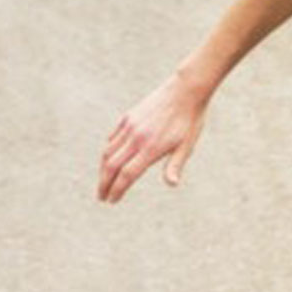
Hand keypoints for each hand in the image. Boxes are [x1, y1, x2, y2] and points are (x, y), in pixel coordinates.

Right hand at [97, 76, 209, 202]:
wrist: (185, 90)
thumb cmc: (190, 120)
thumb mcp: (187, 145)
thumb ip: (175, 165)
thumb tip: (171, 184)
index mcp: (151, 148)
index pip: (127, 175)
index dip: (117, 190)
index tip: (111, 201)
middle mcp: (136, 138)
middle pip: (112, 166)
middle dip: (104, 183)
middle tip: (101, 197)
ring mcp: (130, 126)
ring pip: (109, 152)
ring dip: (103, 169)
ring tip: (103, 181)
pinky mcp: (128, 117)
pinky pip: (113, 138)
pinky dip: (108, 151)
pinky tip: (110, 158)